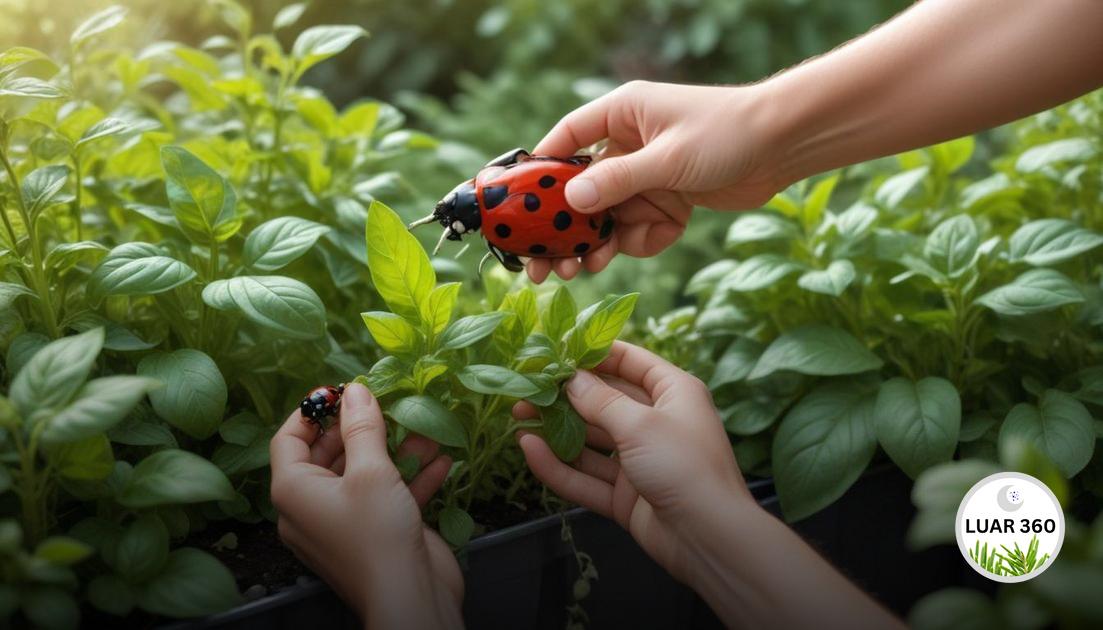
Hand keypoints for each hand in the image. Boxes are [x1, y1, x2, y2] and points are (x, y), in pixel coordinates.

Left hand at [270, 383, 462, 628]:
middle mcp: (312, 506)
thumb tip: (355, 390)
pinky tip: (440, 460)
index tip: (340, 389)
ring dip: (397, 451)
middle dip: (361, 428)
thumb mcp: (370, 471)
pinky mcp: (375, 532)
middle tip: (387, 404)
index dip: (312, 410)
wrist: (409, 598)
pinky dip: (411, 478)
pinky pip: (387, 496)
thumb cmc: (377, 533)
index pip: (288, 439)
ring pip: (365, 473)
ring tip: (426, 430)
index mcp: (294, 490)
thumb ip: (363, 427)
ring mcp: (344, 521)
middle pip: (329, 453)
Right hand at [514, 344, 902, 628]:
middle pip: (604, 401)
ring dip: (555, 430)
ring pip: (590, 440)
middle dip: (564, 395)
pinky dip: (558, 465)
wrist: (710, 538)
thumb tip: (568, 378)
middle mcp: (656, 422)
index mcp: (672, 393)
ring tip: (517, 417)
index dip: (593, 353)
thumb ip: (599, 400)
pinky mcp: (625, 495)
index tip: (554, 348)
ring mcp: (639, 461)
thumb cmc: (683, 465)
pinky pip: (586, 476)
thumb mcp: (640, 424)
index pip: (630, 361)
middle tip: (525, 387)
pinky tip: (529, 451)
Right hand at [525, 80, 783, 282]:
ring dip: (596, 245)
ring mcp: (646, 174)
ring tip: (583, 272)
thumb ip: (619, 181)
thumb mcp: (668, 158)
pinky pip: (639, 228)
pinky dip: (643, 241)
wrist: (786, 145)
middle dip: (561, 230)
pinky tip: (656, 240)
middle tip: (540, 267)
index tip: (516, 209)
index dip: (537, 176)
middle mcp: (627, 144)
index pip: (564, 142)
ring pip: (607, 218)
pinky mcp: (666, 199)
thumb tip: (571, 203)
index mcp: (620, 115)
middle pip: (579, 192)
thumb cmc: (728, 133)